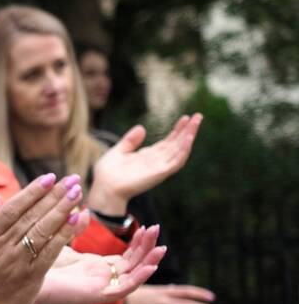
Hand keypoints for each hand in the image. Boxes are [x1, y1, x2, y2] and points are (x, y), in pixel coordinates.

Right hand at [0, 173, 89, 303]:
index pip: (12, 209)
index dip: (32, 192)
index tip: (49, 177)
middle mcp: (3, 247)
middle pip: (31, 216)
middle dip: (53, 195)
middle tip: (71, 179)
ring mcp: (18, 262)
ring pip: (43, 230)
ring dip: (62, 209)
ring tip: (77, 192)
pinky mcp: (32, 276)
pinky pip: (51, 251)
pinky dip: (65, 234)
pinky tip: (77, 219)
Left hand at [33, 226, 165, 303]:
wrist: (24, 280)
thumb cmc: (40, 264)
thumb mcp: (62, 242)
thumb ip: (75, 228)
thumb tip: (86, 211)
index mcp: (96, 267)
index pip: (126, 256)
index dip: (138, 242)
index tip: (147, 226)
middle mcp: (102, 278)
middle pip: (133, 263)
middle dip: (147, 247)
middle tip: (157, 228)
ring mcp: (101, 287)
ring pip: (133, 276)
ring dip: (148, 261)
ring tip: (162, 247)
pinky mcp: (96, 296)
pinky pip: (124, 289)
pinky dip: (138, 278)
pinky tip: (149, 266)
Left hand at [87, 113, 202, 214]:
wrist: (104, 187)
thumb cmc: (108, 173)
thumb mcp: (118, 151)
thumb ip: (130, 141)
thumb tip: (142, 128)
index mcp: (148, 156)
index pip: (168, 142)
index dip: (177, 130)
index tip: (185, 117)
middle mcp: (156, 161)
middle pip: (177, 144)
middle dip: (188, 130)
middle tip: (198, 116)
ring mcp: (159, 167)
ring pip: (180, 151)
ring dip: (189, 137)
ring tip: (196, 123)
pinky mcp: (159, 173)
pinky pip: (176, 161)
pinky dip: (183, 150)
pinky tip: (188, 138)